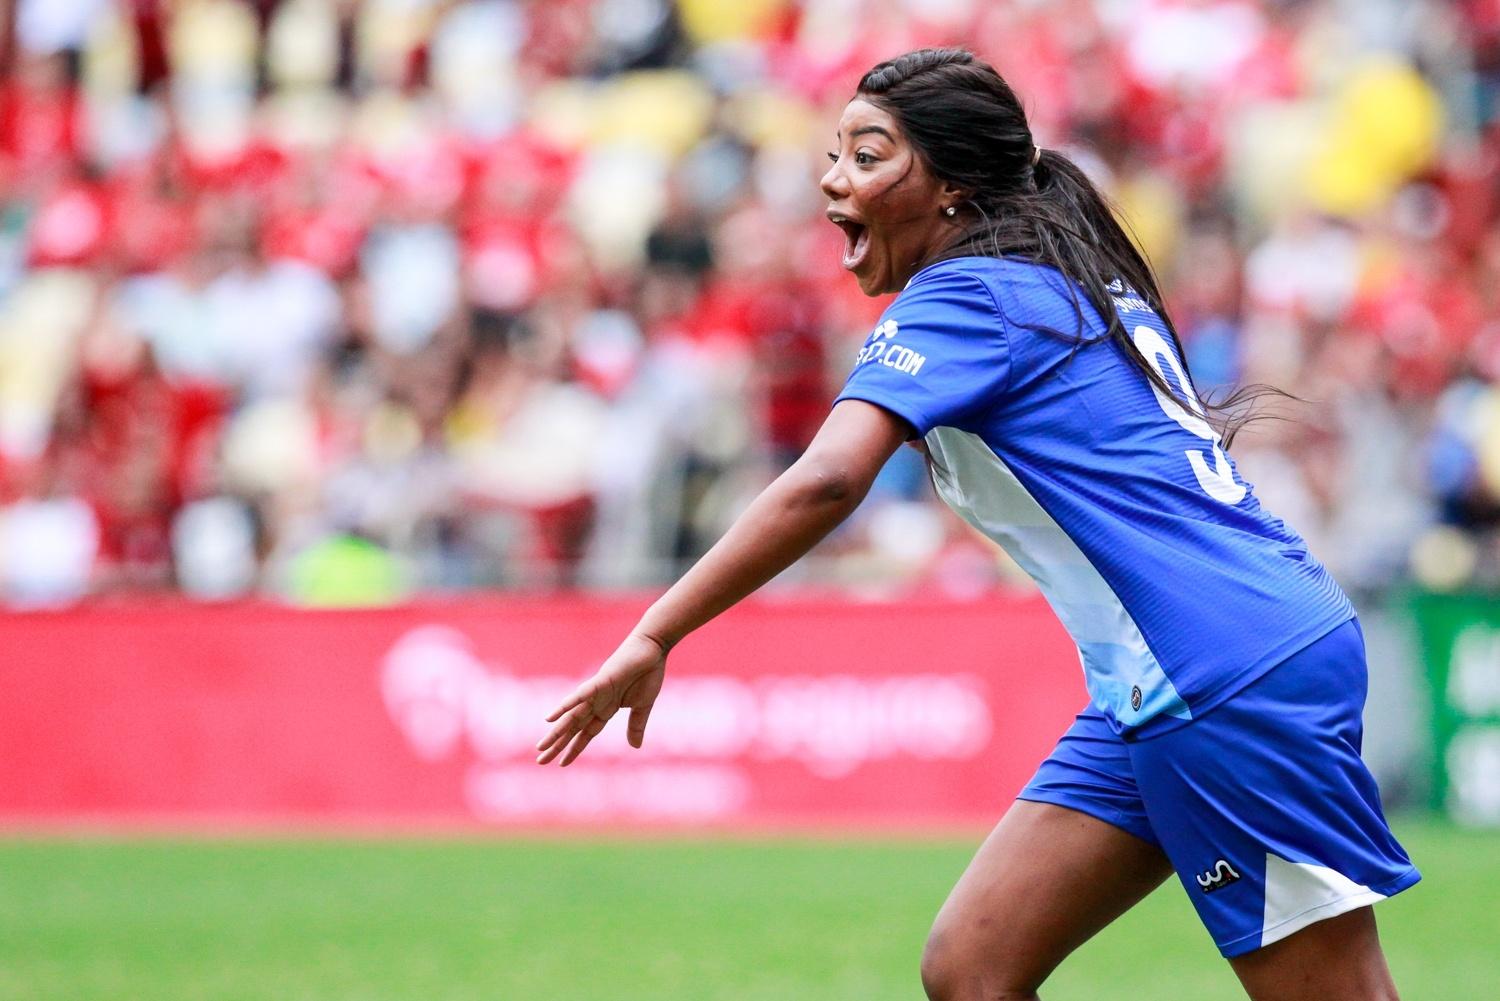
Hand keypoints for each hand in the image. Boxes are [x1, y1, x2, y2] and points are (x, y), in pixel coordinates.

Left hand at [535, 632, 668, 765]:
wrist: (653, 649)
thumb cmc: (648, 673)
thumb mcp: (643, 707)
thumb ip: (636, 726)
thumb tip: (635, 747)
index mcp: (606, 709)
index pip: (586, 733)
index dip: (574, 748)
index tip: (562, 763)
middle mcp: (596, 702)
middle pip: (573, 728)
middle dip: (557, 744)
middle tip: (540, 760)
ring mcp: (596, 692)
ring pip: (572, 716)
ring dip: (556, 732)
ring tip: (541, 746)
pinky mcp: (600, 681)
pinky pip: (580, 696)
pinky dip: (566, 706)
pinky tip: (551, 717)